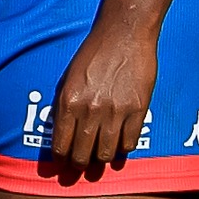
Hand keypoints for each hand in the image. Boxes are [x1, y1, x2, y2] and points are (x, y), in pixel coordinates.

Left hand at [47, 23, 159, 167]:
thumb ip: (65, 105)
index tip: (63, 164)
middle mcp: (90, 110)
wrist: (124, 33)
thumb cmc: (94, 52)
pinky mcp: (137, 110)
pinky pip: (129, 143)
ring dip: (101, 159)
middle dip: (79, 165)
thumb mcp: (69, 77)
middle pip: (82, 155)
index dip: (61, 159)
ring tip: (101, 156)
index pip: (61, 145)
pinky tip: (120, 143)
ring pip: (105, 154)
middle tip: (81, 165)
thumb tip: (62, 133)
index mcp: (69, 101)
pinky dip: (123, 148)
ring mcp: (115, 112)